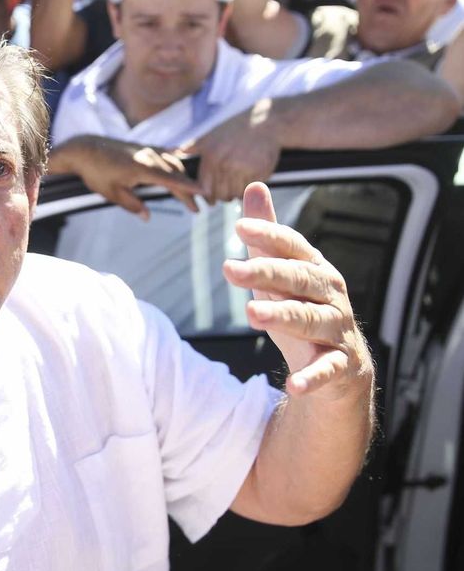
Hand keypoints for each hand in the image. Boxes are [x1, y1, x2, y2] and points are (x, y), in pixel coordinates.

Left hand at [51, 135, 200, 217]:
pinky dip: (175, 165)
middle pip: (176, 173)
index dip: (188, 188)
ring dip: (183, 177)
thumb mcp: (112, 193)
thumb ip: (132, 205)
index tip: (203, 194)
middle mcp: (149, 155)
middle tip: (198, 207)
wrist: (84, 149)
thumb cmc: (96, 173)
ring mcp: (147, 149)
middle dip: (189, 189)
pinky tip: (180, 171)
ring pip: (172, 162)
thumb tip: (147, 217)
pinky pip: (165, 155)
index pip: (172, 179)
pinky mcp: (143, 147)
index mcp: (143, 167)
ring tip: (191, 193)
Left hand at [181, 99, 280, 204]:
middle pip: (219, 194)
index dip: (207, 196)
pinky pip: (250, 189)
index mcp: (211, 156)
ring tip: (235, 189)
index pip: (204, 187)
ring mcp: (242, 168)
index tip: (210, 200)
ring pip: (234, 194)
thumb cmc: (234, 128)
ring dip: (234, 195)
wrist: (265, 121)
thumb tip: (168, 151)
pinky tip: (248, 183)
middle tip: (224, 196)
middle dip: (221, 197)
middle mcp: (225, 163)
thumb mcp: (210, 134)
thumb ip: (191, 146)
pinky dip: (248, 190)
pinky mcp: (259, 171)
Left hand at [222, 183, 372, 398]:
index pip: (292, 246)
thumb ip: (268, 235)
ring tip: (252, 315)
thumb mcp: (281, 274)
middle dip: (266, 273)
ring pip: (309, 320)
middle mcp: (330, 295)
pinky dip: (311, 377)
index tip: (239, 227)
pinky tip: (293, 384)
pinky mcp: (340, 364)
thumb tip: (254, 186)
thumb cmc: (302, 310)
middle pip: (297, 279)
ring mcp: (337, 329)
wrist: (340, 370)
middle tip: (230, 270)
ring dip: (282, 316)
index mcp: (314, 269)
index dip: (268, 235)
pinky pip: (326, 369)